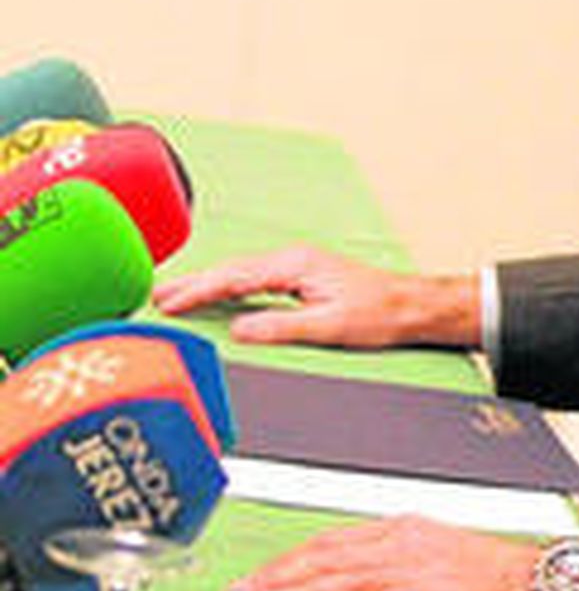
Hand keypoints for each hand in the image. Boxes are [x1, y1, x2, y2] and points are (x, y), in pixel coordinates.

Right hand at [152, 245, 479, 349]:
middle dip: (193, 283)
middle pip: (232, 270)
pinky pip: (255, 280)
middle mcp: (294, 260)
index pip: (235, 277)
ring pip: (241, 274)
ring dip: (208, 285)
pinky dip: (230, 288)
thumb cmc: (380, 314)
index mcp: (296, 266)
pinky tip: (218, 298)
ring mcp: (299, 267)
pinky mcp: (303, 278)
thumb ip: (283, 327)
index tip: (169, 303)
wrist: (411, 306)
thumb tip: (241, 330)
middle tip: (154, 296)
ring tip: (174, 297)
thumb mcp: (330, 326)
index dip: (199, 291)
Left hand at [226, 515, 556, 590]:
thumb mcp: (437, 546)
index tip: (255, 578)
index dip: (288, 560)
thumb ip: (390, 553)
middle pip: (331, 562)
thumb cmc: (494, 571)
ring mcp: (425, 581)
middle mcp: (410, 550)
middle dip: (280, 578)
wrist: (545, 585)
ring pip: (350, 586)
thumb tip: (341, 568)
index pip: (332, 542)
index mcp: (406, 531)